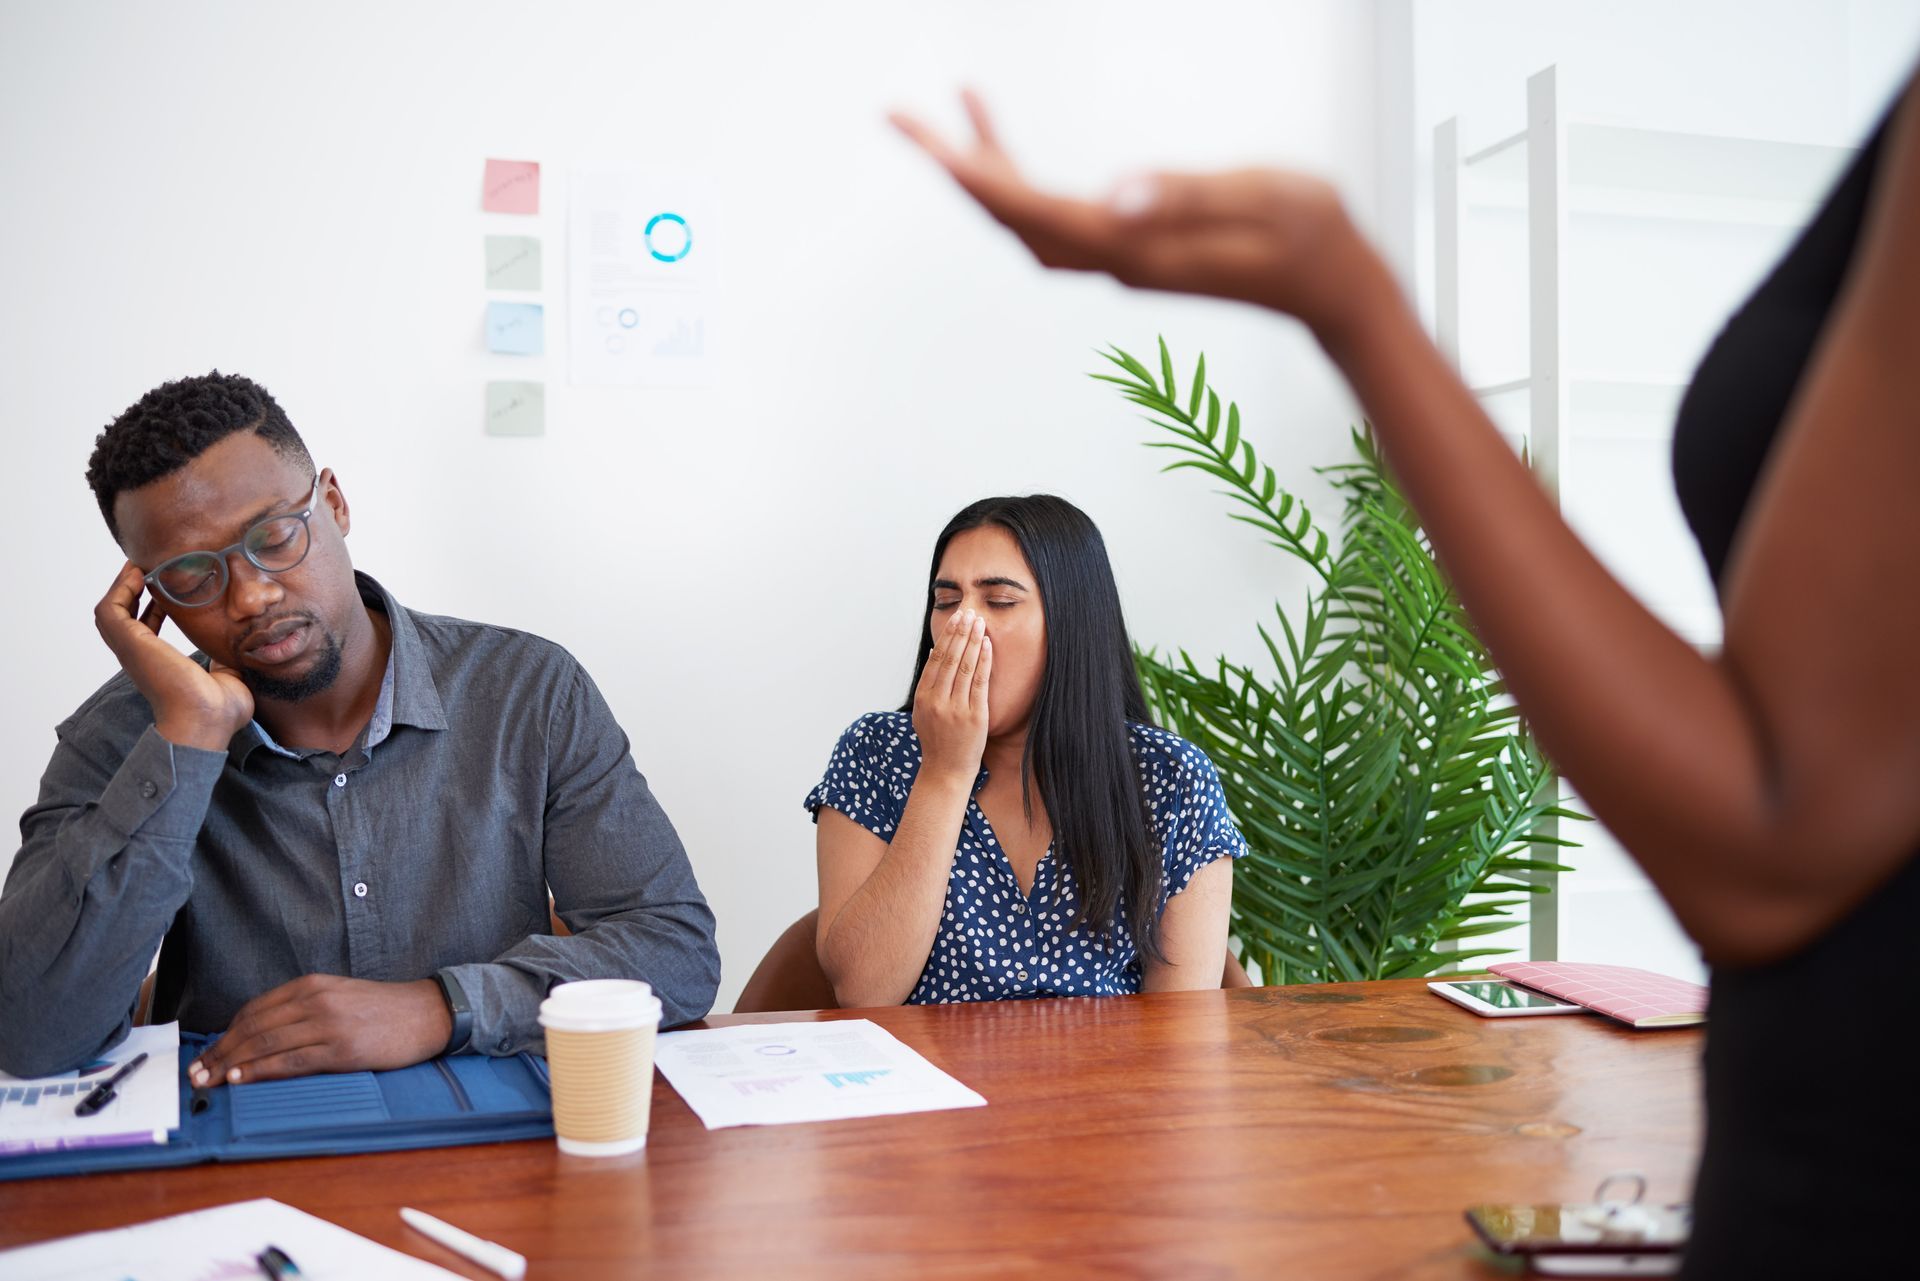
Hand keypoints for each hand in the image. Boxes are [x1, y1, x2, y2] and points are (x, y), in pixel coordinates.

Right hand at [94, 561, 252, 751]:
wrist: (209, 721)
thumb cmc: (221, 709)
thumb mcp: (227, 673)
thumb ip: (225, 657)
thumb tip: (237, 644)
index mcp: (160, 665)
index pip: (147, 631)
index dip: (153, 609)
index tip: (168, 592)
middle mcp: (141, 657)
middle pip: (123, 618)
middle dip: (132, 592)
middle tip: (149, 570)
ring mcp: (132, 651)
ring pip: (111, 612)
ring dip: (122, 587)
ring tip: (140, 567)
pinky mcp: (130, 644)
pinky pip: (111, 609)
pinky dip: (119, 589)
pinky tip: (138, 575)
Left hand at [188, 975, 452, 1085]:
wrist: (428, 1013)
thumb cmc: (384, 1009)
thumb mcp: (339, 996)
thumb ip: (303, 1009)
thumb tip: (263, 1036)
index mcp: (312, 985)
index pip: (254, 1011)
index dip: (225, 1035)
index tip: (207, 1054)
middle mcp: (315, 1000)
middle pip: (252, 1028)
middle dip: (219, 1053)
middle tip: (197, 1073)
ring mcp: (328, 1024)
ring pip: (264, 1045)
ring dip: (231, 1065)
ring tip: (209, 1081)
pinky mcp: (342, 1048)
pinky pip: (290, 1062)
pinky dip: (260, 1071)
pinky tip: (241, 1080)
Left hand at [889, 90, 1388, 336]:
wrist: (1336, 289)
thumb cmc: (1312, 239)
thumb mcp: (1262, 200)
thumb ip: (1188, 197)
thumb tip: (1113, 196)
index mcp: (1141, 252)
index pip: (1038, 213)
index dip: (980, 177)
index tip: (933, 144)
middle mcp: (1119, 263)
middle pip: (1013, 220)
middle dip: (953, 170)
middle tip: (898, 118)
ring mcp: (1123, 261)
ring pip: (1026, 222)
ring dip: (980, 173)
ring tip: (942, 119)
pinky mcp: (1132, 251)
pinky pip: (1053, 218)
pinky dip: (1017, 182)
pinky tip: (1005, 148)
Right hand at [912, 607, 991, 783]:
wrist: (946, 771)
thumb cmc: (937, 740)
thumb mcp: (924, 711)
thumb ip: (929, 683)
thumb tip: (937, 652)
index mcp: (923, 697)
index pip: (937, 659)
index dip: (948, 636)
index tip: (956, 618)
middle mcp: (937, 700)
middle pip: (950, 658)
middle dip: (961, 632)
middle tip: (969, 612)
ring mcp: (955, 708)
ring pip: (965, 666)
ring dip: (973, 641)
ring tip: (979, 622)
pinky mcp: (974, 716)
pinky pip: (979, 682)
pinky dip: (983, 661)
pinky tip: (987, 645)